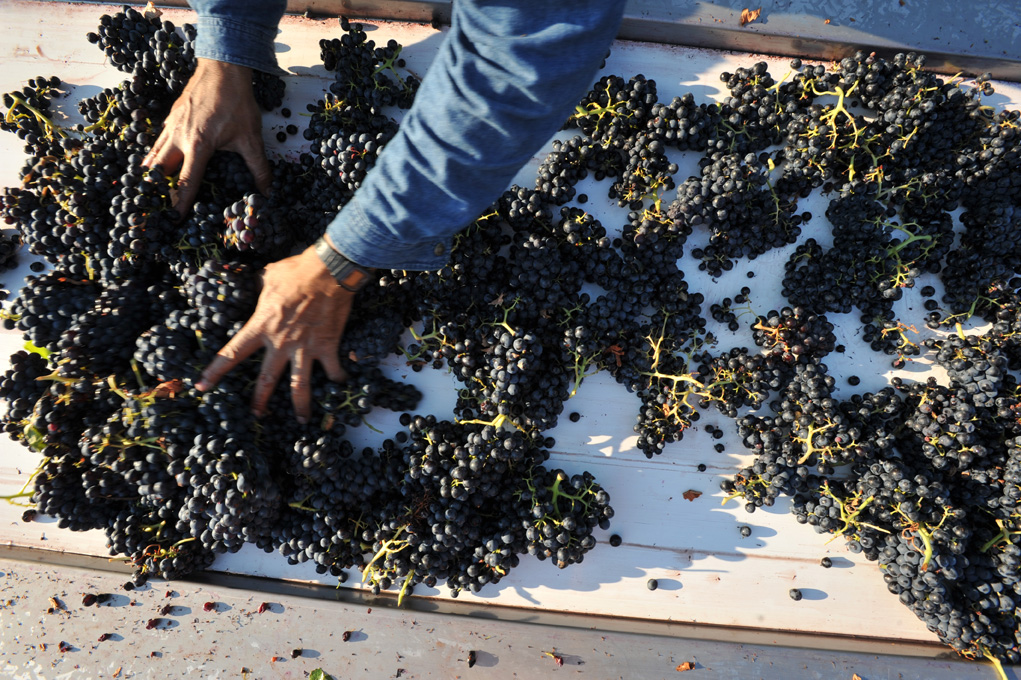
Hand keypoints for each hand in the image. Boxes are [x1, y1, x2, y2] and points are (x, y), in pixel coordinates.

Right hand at [143, 58, 271, 214]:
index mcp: (198, 146)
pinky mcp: (170, 116)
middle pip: (160, 170)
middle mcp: (178, 137)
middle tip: (155, 207)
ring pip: (154, 154)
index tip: (174, 220)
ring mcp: (171, 125)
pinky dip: (155, 154)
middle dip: (157, 189)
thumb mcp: (251, 138)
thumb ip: (258, 168)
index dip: (180, 203)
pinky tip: (157, 161)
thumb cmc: (237, 102)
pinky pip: (158, 140)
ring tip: (149, 190)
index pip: (186, 182)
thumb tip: (267, 192)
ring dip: (152, 173)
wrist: (222, 67)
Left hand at [195, 244, 351, 423]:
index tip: (202, 387)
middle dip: (259, 401)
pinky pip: (332, 370)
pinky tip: (339, 385)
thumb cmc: (297, 270)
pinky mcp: (327, 347)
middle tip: (255, 415)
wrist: (329, 271)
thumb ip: (261, 286)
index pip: (232, 354)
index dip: (215, 372)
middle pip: (266, 380)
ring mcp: (305, 348)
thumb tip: (258, 283)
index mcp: (261, 326)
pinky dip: (337, 379)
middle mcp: (281, 343)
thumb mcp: (269, 276)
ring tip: (301, 420)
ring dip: (300, 405)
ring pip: (300, 386)